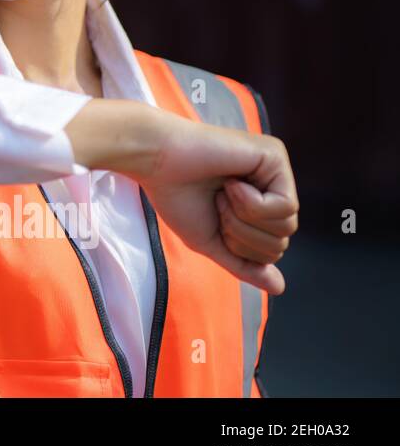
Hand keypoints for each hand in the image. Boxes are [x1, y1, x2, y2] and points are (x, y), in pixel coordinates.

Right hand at [66, 100, 298, 294]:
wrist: (156, 161)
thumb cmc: (176, 196)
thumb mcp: (211, 241)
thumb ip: (243, 264)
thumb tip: (279, 289)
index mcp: (259, 204)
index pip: (273, 249)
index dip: (240, 246)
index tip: (212, 216)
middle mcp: (273, 185)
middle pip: (282, 239)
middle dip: (242, 234)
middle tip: (216, 204)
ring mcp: (276, 170)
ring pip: (287, 225)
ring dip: (244, 218)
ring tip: (223, 193)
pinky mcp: (275, 156)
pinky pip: (285, 206)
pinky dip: (251, 203)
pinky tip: (232, 182)